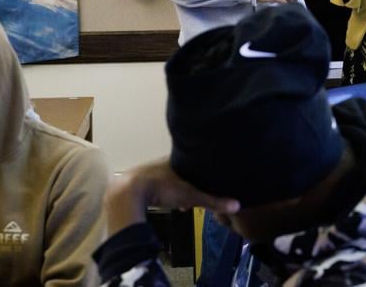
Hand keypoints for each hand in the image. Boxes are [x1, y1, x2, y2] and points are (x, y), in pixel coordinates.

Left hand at [105, 158, 239, 234]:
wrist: (128, 194)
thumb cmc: (162, 189)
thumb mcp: (190, 196)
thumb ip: (212, 201)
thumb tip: (238, 205)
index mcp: (175, 160)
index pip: (192, 161)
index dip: (200, 170)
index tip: (208, 179)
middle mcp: (162, 163)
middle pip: (180, 171)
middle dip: (188, 184)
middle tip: (195, 195)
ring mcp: (148, 172)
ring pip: (167, 180)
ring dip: (174, 191)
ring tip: (182, 203)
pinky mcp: (137, 184)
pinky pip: (154, 187)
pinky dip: (161, 195)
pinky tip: (163, 205)